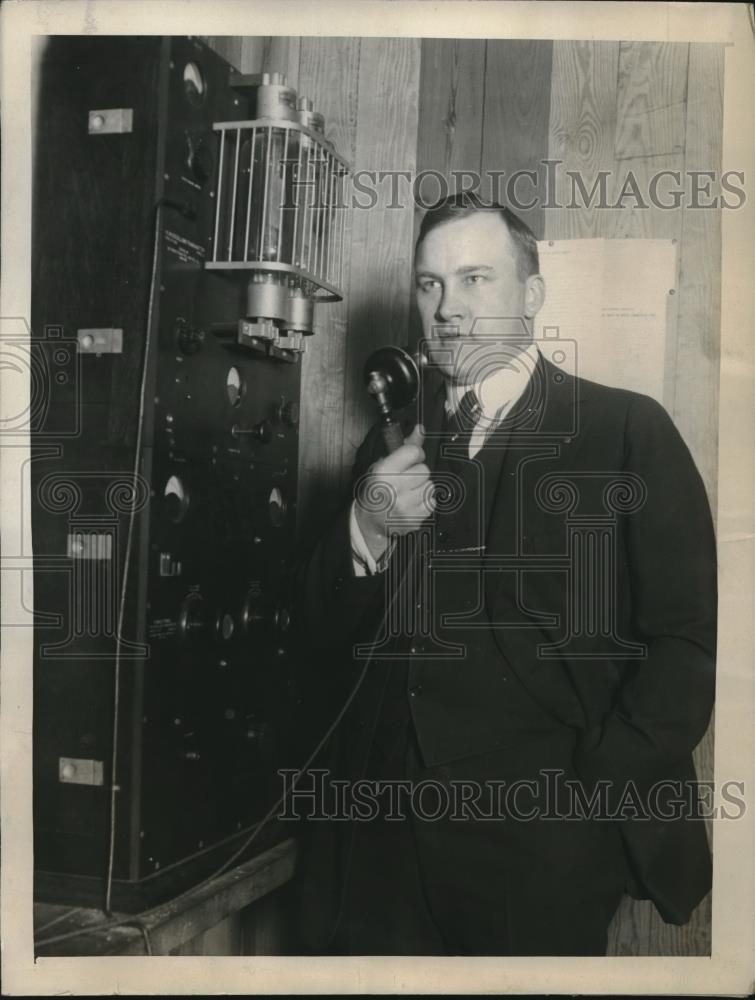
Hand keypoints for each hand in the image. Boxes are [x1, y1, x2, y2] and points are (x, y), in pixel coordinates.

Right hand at [354, 424, 434, 560]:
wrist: (371, 521)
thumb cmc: (377, 489)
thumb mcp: (384, 465)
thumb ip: (405, 447)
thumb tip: (420, 429)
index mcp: (383, 472)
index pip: (414, 452)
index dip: (415, 455)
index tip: (410, 460)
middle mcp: (393, 488)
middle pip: (424, 470)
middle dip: (418, 474)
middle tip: (406, 480)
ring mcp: (405, 506)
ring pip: (430, 486)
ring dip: (422, 488)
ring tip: (408, 493)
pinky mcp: (414, 519)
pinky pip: (432, 502)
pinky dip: (425, 502)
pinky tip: (412, 503)